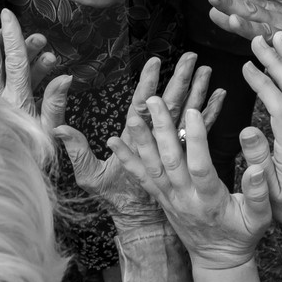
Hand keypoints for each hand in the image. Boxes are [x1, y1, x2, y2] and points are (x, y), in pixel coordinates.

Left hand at [53, 52, 225, 222]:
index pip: (141, 105)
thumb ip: (79, 152)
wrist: (139, 225)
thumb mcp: (91, 176)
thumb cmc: (114, 201)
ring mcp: (173, 146)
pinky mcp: (189, 157)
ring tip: (208, 70)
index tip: (155, 61)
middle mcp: (154, 138)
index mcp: (132, 138)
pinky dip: (211, 114)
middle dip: (180, 79)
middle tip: (192, 57)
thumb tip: (60, 129)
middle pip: (169, 103)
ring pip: (188, 112)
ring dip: (198, 91)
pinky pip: (203, 133)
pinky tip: (220, 97)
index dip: (148, 83)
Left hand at [108, 88, 271, 269]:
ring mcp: (170, 199)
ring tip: (133, 115)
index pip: (200, 166)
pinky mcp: (162, 200)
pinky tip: (114, 142)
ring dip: (140, 141)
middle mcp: (185, 198)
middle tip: (154, 101)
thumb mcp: (260, 219)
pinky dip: (128, 160)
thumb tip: (255, 168)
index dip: (195, 139)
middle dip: (161, 130)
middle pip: (170, 162)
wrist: (218, 260)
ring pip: (152, 168)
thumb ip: (257, 193)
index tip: (192, 111)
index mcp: (210, 200)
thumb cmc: (242, 235)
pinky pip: (142, 179)